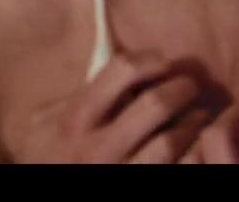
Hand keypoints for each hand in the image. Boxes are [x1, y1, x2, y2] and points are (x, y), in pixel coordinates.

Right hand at [10, 51, 215, 163]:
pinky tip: (193, 145)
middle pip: (156, 104)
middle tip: (189, 86)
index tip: (163, 62)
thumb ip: (80, 91)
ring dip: (193, 124)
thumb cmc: (48, 152)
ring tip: (197, 117)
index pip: (124, 69)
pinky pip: (177, 166)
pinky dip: (191, 152)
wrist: (40, 183)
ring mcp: (120, 172)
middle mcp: (97, 147)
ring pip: (171, 142)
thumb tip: (118, 53)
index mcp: (77, 117)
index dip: (151, 59)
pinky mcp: (136, 184)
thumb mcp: (48, 118)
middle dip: (181, 89)